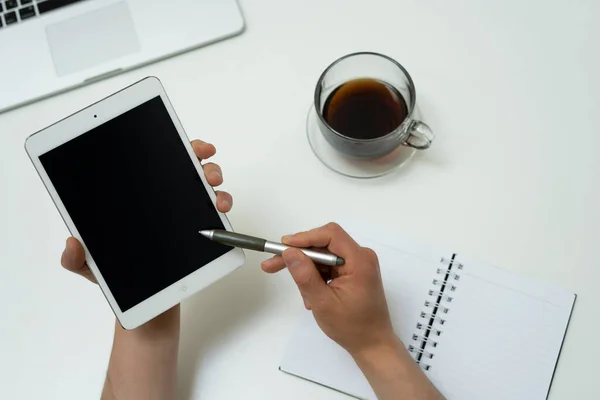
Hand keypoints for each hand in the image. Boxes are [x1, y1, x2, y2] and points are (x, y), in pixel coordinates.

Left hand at [60, 140, 232, 282]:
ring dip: (213, 176)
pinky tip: (220, 206)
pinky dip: (222, 202)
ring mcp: (185, 207)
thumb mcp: (92, 267)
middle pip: (185, 162)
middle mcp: (163, 195)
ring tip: (214, 188)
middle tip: (202, 169)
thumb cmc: (120, 274)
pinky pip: (216, 206)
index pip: (151, 159)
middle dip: (197, 156)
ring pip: (204, 180)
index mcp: (135, 194)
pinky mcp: (202, 224)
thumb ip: (76, 259)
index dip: (167, 145)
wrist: (147, 299)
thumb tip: (72, 243)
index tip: (178, 143)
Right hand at [261, 223, 394, 356]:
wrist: (373, 344)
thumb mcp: (323, 303)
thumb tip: (289, 252)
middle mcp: (361, 256)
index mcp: (359, 260)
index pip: (330, 235)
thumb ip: (305, 276)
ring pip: (324, 256)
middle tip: (273, 265)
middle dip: (300, 255)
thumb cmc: (351, 327)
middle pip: (325, 243)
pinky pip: (329, 266)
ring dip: (309, 272)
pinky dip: (317, 278)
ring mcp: (358, 264)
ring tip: (306, 297)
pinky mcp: (354, 272)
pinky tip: (313, 297)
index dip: (305, 237)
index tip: (282, 246)